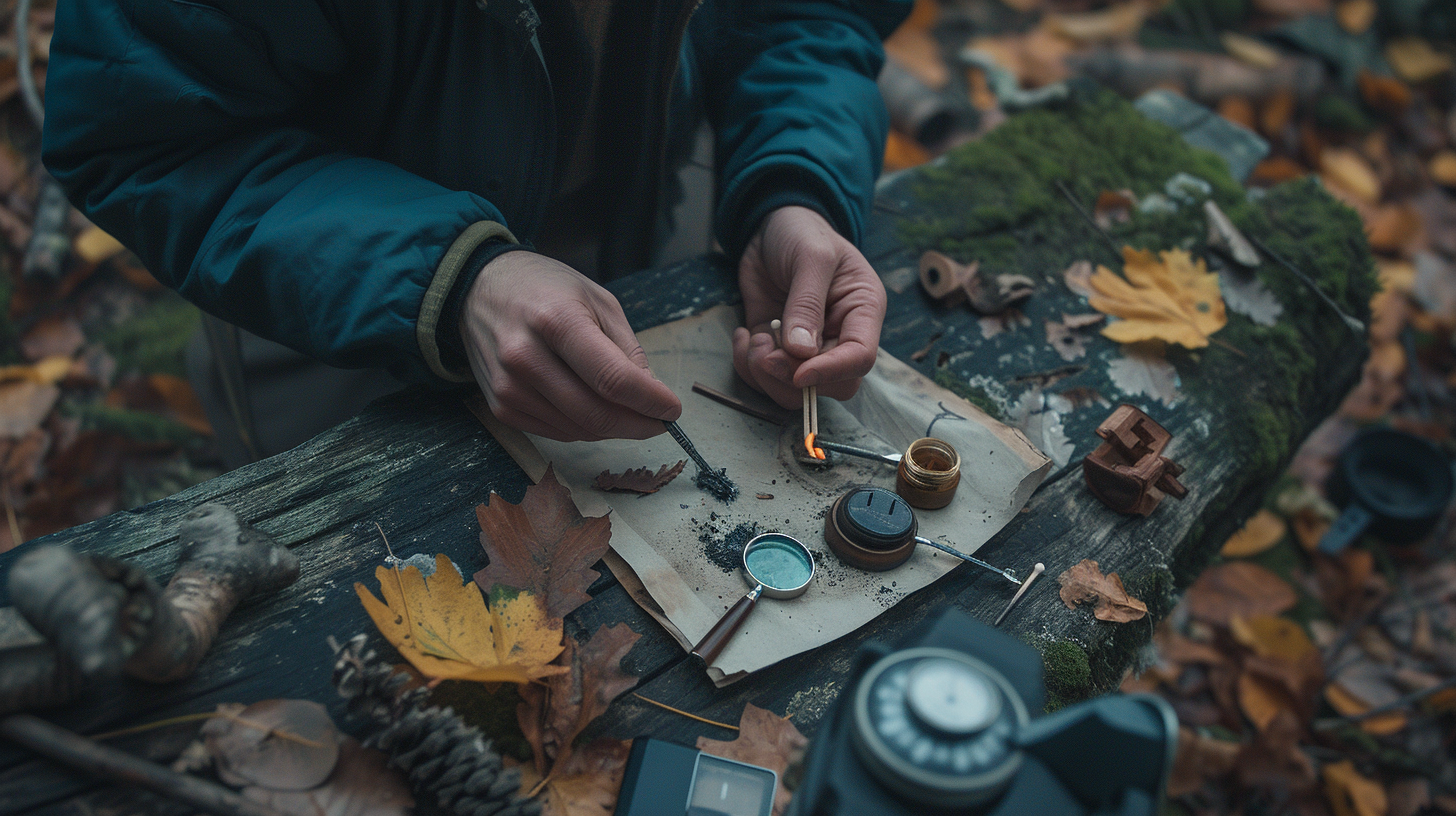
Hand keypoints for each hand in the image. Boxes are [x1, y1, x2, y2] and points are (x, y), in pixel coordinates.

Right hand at [459, 251, 680, 440]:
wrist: (478, 290)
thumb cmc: (545, 289)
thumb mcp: (598, 301)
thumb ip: (627, 350)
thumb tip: (652, 395)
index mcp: (556, 321)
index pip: (613, 379)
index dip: (650, 402)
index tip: (672, 409)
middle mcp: (526, 357)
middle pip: (596, 414)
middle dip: (638, 425)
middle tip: (658, 421)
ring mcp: (509, 387)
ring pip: (579, 430)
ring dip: (612, 428)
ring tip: (626, 409)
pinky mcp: (501, 407)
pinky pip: (557, 432)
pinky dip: (584, 428)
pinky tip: (592, 407)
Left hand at [733, 206, 885, 407]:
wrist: (772, 226)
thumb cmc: (803, 233)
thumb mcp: (811, 257)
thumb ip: (807, 303)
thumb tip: (801, 352)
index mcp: (862, 312)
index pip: (860, 358)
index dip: (831, 372)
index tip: (798, 371)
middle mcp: (840, 336)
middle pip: (832, 386)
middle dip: (793, 378)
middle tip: (766, 354)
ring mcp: (808, 347)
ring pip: (796, 391)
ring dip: (766, 376)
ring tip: (752, 341)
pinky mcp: (777, 348)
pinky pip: (765, 377)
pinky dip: (748, 367)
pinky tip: (743, 337)